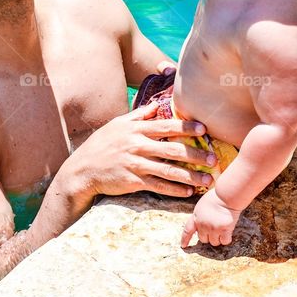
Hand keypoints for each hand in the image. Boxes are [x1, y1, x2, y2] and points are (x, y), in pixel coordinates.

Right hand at [63, 102, 215, 207]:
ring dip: (191, 176)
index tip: (204, 129)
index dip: (186, 127)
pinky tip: (189, 191)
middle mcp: (137, 146)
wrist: (82, 170)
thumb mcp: (117, 125)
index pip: (166, 126)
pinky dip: (175, 189)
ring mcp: (135, 164)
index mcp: (135, 130)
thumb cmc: (101, 145)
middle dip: (196, 154)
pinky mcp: (133, 181)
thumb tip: (156, 105)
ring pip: (169, 170)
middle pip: (172, 149)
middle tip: (213, 159)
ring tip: (208, 179)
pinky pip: (159, 186)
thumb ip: (138, 116)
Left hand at [181, 189, 242, 247]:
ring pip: (214, 242)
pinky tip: (228, 231)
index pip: (187, 230)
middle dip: (209, 236)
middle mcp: (202, 224)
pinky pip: (224, 241)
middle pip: (203, 239)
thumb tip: (201, 226)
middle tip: (215, 228)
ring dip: (218, 238)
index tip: (183, 246)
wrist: (226, 195)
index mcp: (196, 217)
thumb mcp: (201, 206)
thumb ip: (200, 216)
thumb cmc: (216, 197)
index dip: (185, 239)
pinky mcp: (224, 230)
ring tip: (222, 228)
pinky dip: (227, 239)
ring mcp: (213, 228)